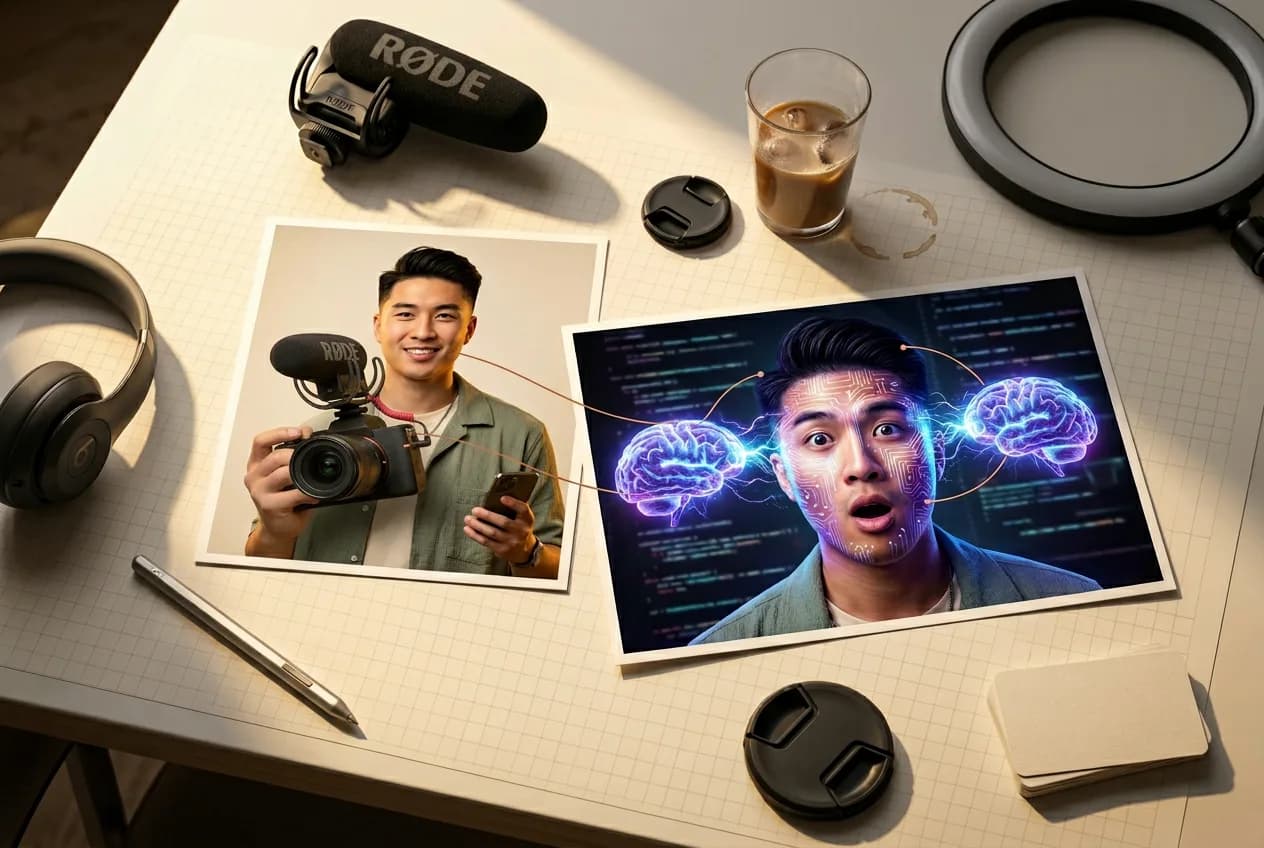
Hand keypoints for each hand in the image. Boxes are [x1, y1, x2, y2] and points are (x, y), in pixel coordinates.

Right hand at [244, 426, 318, 549]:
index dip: (279, 433)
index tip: (298, 431)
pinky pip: (292, 494)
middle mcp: (254, 476)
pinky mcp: (269, 505)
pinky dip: (306, 493)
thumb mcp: (285, 473)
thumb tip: (308, 435)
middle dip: (295, 454)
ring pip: (282, 473)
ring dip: (301, 474)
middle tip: (309, 457)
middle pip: (274, 456)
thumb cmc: (283, 500)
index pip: (261, 441)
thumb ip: (291, 455)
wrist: (278, 528)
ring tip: (311, 478)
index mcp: (256, 464)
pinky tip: (312, 494)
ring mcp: (259, 491)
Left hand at [464, 496, 535, 562]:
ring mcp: (512, 542)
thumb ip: (513, 509)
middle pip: (503, 522)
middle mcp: (521, 531)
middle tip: (474, 510)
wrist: (524, 550)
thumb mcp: (522, 518)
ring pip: (492, 532)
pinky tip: (467, 529)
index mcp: (527, 519)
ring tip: (467, 519)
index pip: (523, 509)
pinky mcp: (503, 550)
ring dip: (478, 525)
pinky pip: (486, 542)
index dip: (513, 503)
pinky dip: (475, 535)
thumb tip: (493, 497)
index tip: (502, 498)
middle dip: (487, 515)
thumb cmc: (518, 527)